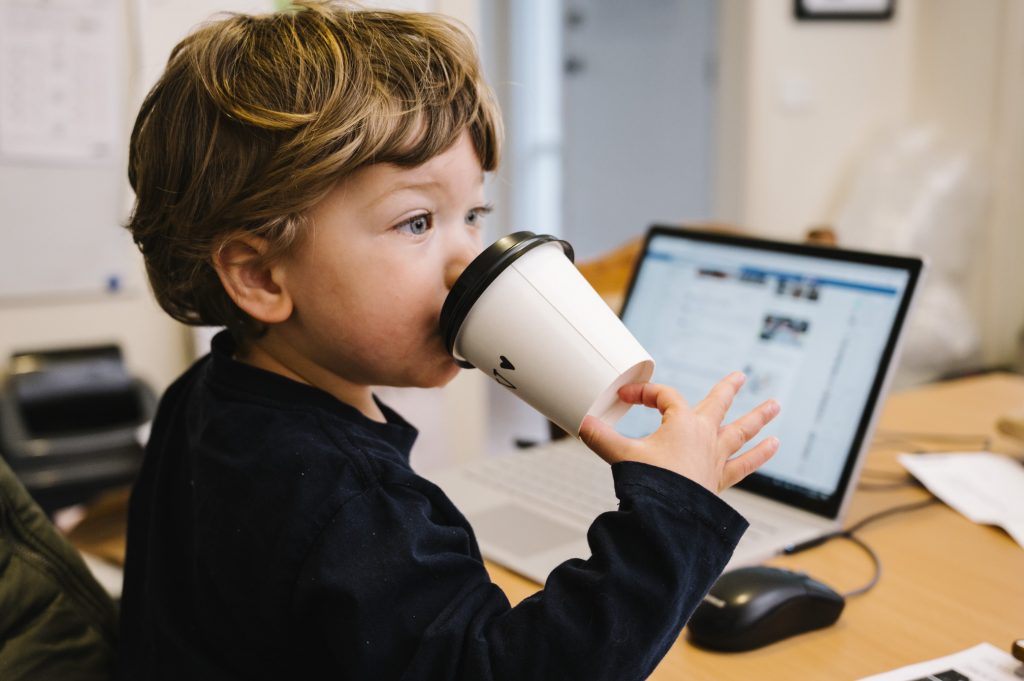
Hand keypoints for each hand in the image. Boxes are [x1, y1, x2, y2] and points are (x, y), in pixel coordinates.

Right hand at [579, 372, 779, 493]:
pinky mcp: (720, 479)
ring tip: (775, 405)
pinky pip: (745, 464)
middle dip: (728, 389)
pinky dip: (759, 454)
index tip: (628, 397)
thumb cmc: (650, 484)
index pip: (665, 396)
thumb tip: (581, 424)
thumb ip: (601, 437)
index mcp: (681, 423)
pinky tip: (773, 445)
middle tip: (741, 377)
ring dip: (758, 417)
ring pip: (741, 431)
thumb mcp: (620, 455)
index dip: (645, 393)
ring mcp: (715, 457)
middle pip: (718, 404)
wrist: (670, 517)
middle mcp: (704, 436)